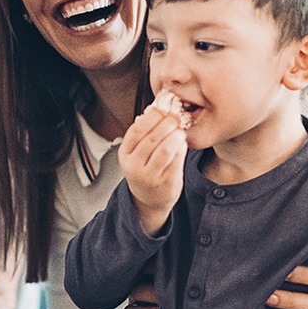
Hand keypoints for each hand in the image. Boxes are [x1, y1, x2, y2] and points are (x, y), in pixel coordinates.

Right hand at [118, 109, 186, 234]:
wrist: (149, 198)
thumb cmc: (144, 169)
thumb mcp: (136, 153)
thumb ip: (144, 134)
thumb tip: (158, 110)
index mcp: (125, 154)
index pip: (136, 131)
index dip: (150, 118)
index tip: (161, 112)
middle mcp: (134, 166)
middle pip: (152, 138)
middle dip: (166, 124)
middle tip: (175, 119)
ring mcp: (149, 176)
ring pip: (165, 149)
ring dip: (176, 135)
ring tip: (179, 131)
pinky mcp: (166, 182)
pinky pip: (177, 160)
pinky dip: (181, 148)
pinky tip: (182, 143)